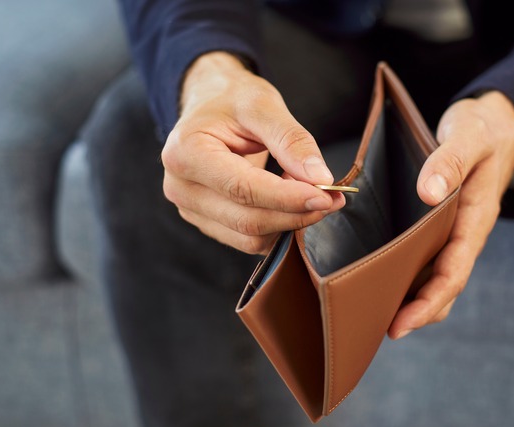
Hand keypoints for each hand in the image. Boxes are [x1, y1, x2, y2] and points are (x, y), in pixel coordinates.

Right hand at [161, 52, 344, 254]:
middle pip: (247, 220)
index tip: (325, 195)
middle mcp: (181, 187)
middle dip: (295, 214)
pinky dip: (278, 227)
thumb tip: (320, 178)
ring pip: (250, 238)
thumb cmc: (232, 100)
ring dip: (290, 222)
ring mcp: (191, 209)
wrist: (210, 103)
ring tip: (313, 193)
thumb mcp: (264, 105)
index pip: (243, 189)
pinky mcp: (207, 222)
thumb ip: (292, 140)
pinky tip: (292, 202)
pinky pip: (248, 240)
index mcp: (186, 153)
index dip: (287, 198)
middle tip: (332, 198)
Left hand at [388, 91, 513, 338]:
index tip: (403, 322)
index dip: (430, 302)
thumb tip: (428, 194)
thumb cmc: (483, 131)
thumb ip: (450, 162)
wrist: (496, 126)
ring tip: (377, 314)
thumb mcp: (469, 137)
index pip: (455, 272)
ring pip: (435, 276)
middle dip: (418, 311)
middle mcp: (465, 232)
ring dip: (412, 298)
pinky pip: (427, 258)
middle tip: (380, 328)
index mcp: (476, 218)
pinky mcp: (442, 225)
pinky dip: (408, 274)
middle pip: (445, 285)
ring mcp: (454, 231)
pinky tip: (382, 278)